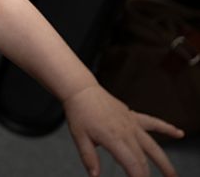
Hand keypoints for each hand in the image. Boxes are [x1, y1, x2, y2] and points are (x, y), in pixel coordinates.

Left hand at [63, 85, 182, 176]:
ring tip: (172, 175)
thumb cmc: (79, 113)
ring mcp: (133, 124)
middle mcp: (127, 132)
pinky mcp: (134, 117)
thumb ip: (88, 158)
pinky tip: (179, 133)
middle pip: (143, 159)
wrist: (81, 90)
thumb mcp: (79, 137)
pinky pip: (153, 123)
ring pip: (153, 146)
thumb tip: (94, 175)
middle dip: (147, 175)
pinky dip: (167, 128)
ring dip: (164, 162)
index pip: (132, 164)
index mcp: (113, 139)